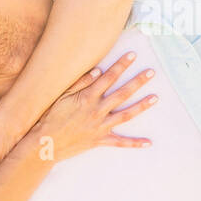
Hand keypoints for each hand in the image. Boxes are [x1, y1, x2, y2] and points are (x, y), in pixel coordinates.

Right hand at [33, 51, 157, 162]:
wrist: (45, 144)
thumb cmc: (49, 118)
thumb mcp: (60, 97)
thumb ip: (79, 83)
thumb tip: (97, 71)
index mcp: (87, 98)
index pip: (108, 78)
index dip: (121, 65)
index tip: (133, 56)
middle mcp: (97, 111)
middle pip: (122, 94)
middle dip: (138, 82)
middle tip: (151, 72)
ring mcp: (100, 126)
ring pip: (125, 115)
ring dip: (142, 106)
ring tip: (155, 98)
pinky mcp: (99, 140)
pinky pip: (120, 142)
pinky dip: (134, 143)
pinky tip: (148, 142)